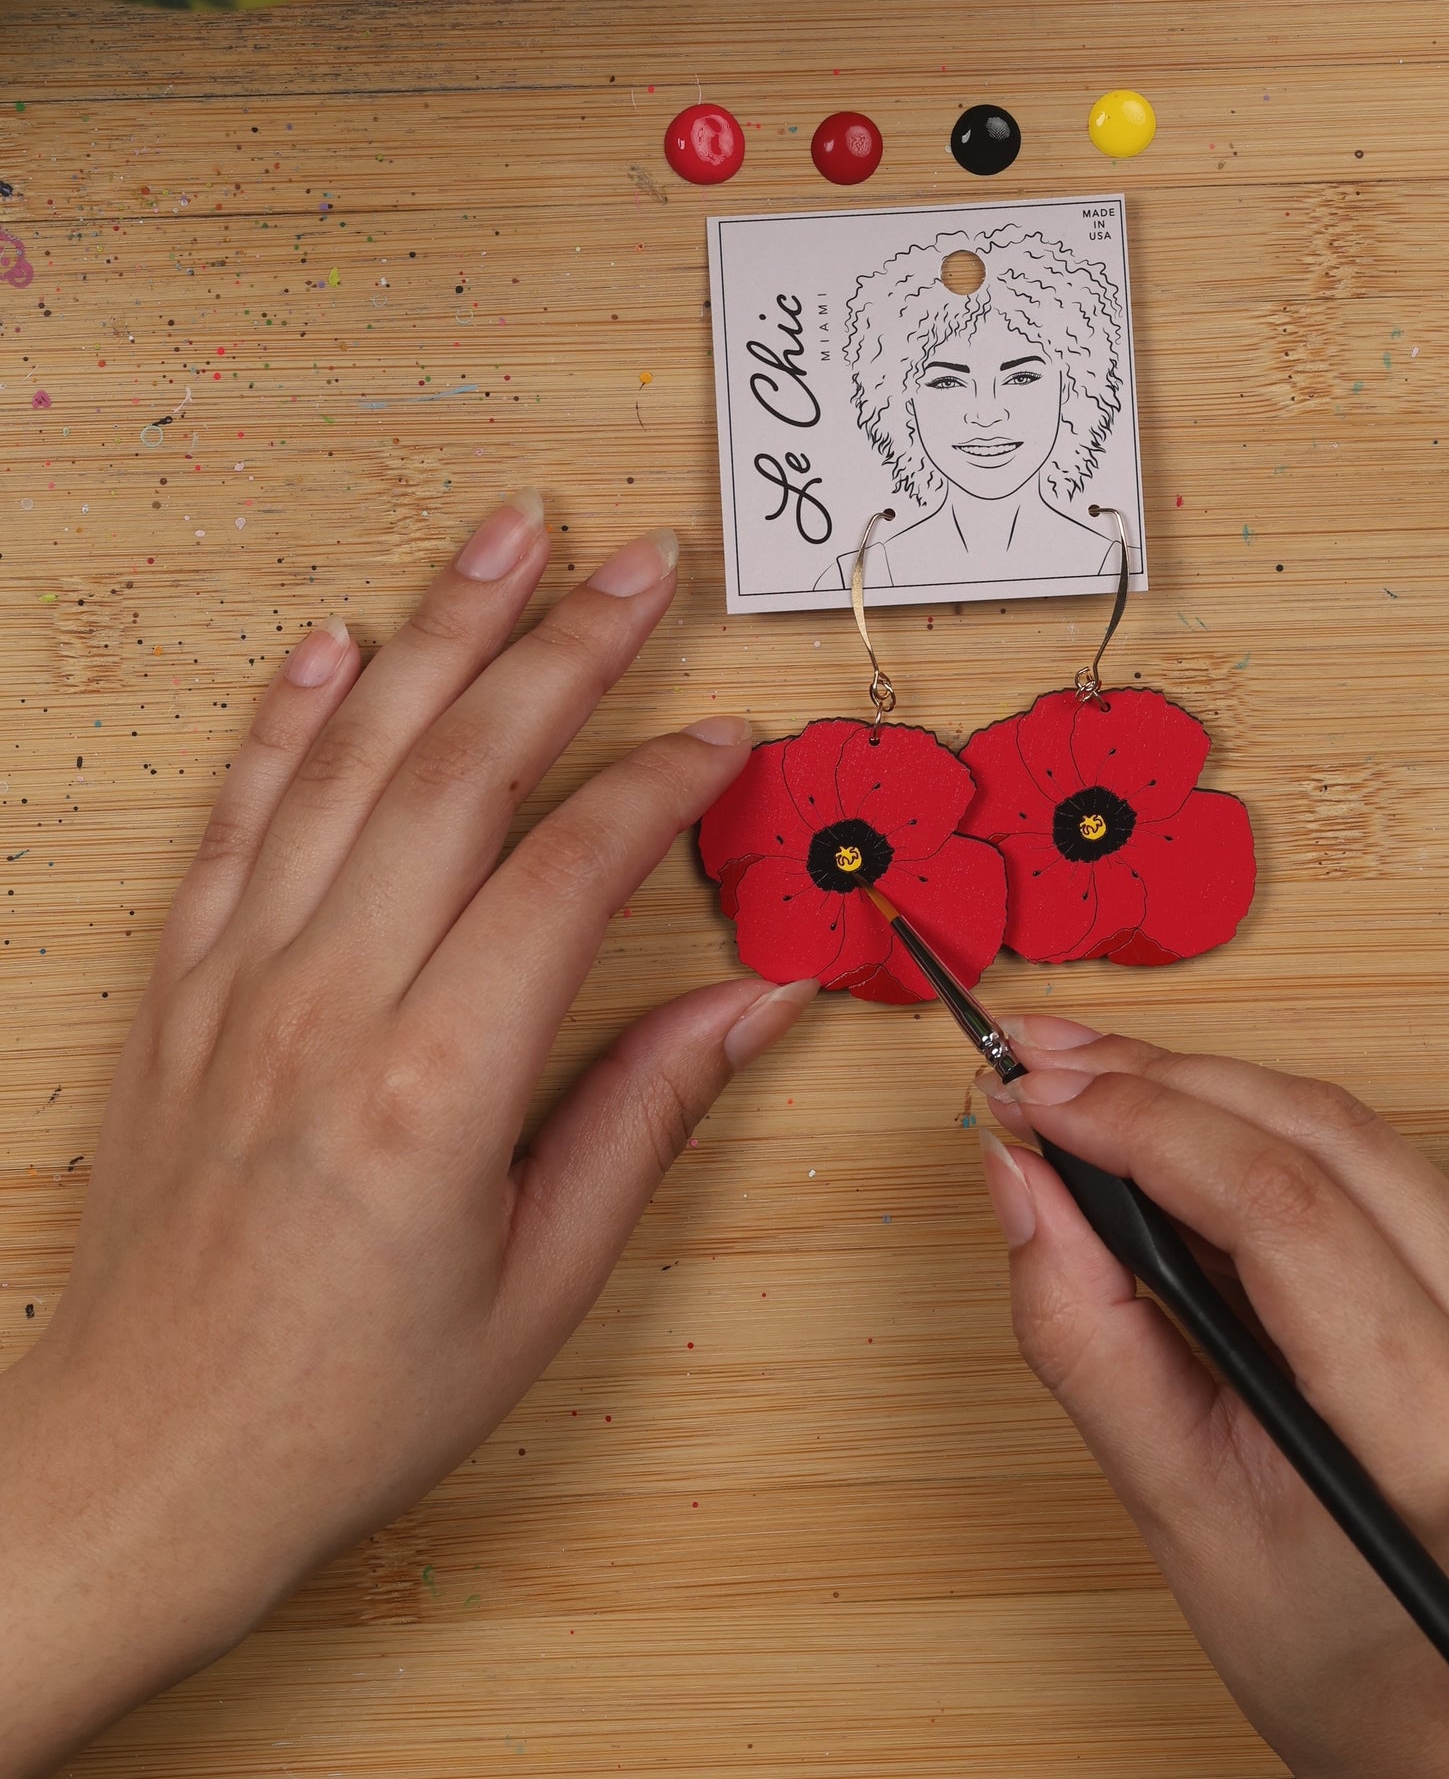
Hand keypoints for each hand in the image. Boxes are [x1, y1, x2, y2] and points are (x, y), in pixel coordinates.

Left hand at [0, 497, 813, 1778]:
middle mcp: (329, 1002)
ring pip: (348, 755)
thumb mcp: (538, 1286)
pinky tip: (332, 644)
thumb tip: (757, 1002)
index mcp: (436, 1084)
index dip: (664, 780)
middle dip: (564, 643)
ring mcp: (239, 979)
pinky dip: (285, 719)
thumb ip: (645, 1117)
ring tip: (506, 534)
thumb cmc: (344, 1403)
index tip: (728, 737)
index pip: (572, 864)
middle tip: (638, 561)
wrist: (143, 1463)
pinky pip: (235, 816)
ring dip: (435, 630)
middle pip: (462, 765)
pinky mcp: (177, 984)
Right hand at [981, 1027, 1448, 1778]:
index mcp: (1434, 1423)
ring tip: (1085, 1079)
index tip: (1032, 1093)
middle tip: (1039, 1065)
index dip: (1139, 1120)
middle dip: (1159, 1080)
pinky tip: (1176, 1124)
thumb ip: (1088, 1339)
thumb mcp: (1183, 1523)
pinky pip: (1378, 1162)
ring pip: (1349, 1128)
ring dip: (1207, 1087)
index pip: (1278, 1203)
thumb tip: (1022, 1184)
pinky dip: (1264, 1130)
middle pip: (1317, 1135)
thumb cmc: (1350, 1661)